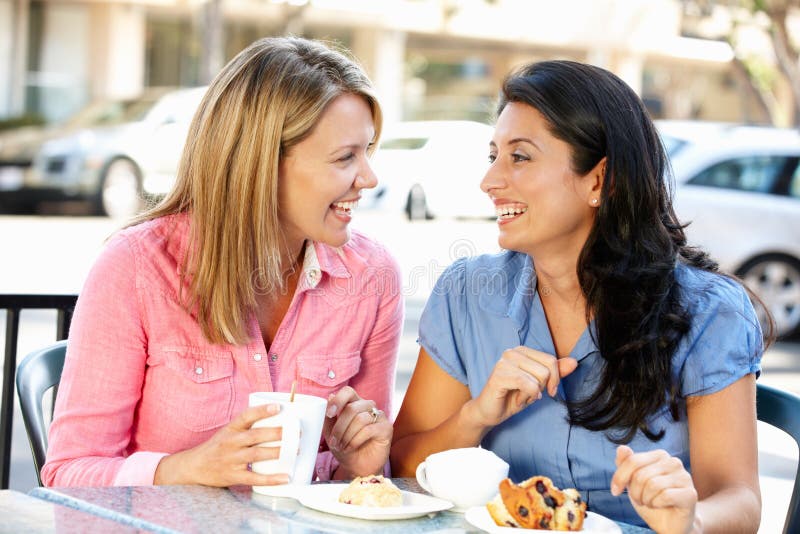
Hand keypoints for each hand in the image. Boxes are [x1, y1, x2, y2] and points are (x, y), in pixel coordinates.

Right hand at [154, 403, 291, 486]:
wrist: (193, 467)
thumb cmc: (217, 447)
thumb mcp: (228, 432)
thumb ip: (247, 428)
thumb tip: (277, 420)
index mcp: (230, 429)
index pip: (246, 416)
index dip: (262, 411)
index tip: (278, 407)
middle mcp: (231, 443)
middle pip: (256, 436)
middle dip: (277, 433)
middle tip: (296, 433)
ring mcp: (231, 460)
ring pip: (257, 455)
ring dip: (278, 452)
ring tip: (296, 451)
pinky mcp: (233, 476)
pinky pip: (254, 478)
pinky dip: (271, 478)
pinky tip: (285, 477)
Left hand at [324, 386, 391, 478]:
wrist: (357, 467)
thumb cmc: (345, 448)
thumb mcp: (331, 433)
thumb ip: (329, 416)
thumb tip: (330, 397)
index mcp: (354, 403)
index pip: (348, 391)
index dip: (338, 400)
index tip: (329, 414)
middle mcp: (368, 407)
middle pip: (352, 408)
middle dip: (339, 427)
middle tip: (334, 441)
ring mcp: (379, 416)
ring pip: (360, 419)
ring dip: (347, 435)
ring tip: (342, 446)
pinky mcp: (386, 428)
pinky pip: (368, 430)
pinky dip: (355, 440)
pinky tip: (351, 447)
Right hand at [465, 346, 576, 428]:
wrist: (489, 413)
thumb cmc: (512, 397)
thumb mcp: (538, 385)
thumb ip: (555, 372)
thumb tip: (574, 362)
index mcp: (521, 351)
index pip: (552, 360)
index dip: (554, 380)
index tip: (546, 391)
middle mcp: (512, 352)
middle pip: (547, 370)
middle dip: (541, 388)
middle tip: (526, 394)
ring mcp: (503, 362)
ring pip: (538, 378)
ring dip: (532, 394)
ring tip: (519, 396)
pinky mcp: (499, 375)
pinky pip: (527, 384)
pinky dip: (526, 397)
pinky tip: (517, 400)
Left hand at [611, 445, 698, 533]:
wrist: (669, 523)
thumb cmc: (651, 499)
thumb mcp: (632, 481)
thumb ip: (625, 464)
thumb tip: (622, 448)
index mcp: (659, 455)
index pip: (632, 460)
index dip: (620, 477)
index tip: (615, 491)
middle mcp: (673, 462)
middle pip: (641, 475)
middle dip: (634, 492)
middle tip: (640, 500)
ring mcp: (684, 477)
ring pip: (652, 485)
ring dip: (645, 499)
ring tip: (650, 502)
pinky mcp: (690, 493)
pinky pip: (665, 496)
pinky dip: (656, 504)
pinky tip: (660, 506)